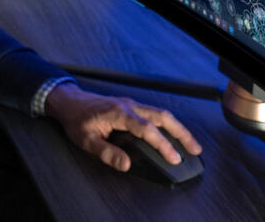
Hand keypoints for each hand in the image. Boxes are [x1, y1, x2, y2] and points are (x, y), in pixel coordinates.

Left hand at [44, 82, 201, 171]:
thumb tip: (126, 164)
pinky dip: (168, 124)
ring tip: (191, 144)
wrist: (69, 101)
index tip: (173, 158)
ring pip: (161, 113)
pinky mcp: (132, 106)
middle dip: (181, 133)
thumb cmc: (76, 119)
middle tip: (195, 150)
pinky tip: (174, 134)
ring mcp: (132, 103)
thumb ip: (106, 153)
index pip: (146, 129)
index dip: (162, 144)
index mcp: (118, 113)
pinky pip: (155, 113)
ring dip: (178, 128)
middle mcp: (129, 105)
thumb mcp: (86, 140)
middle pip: (162, 116)